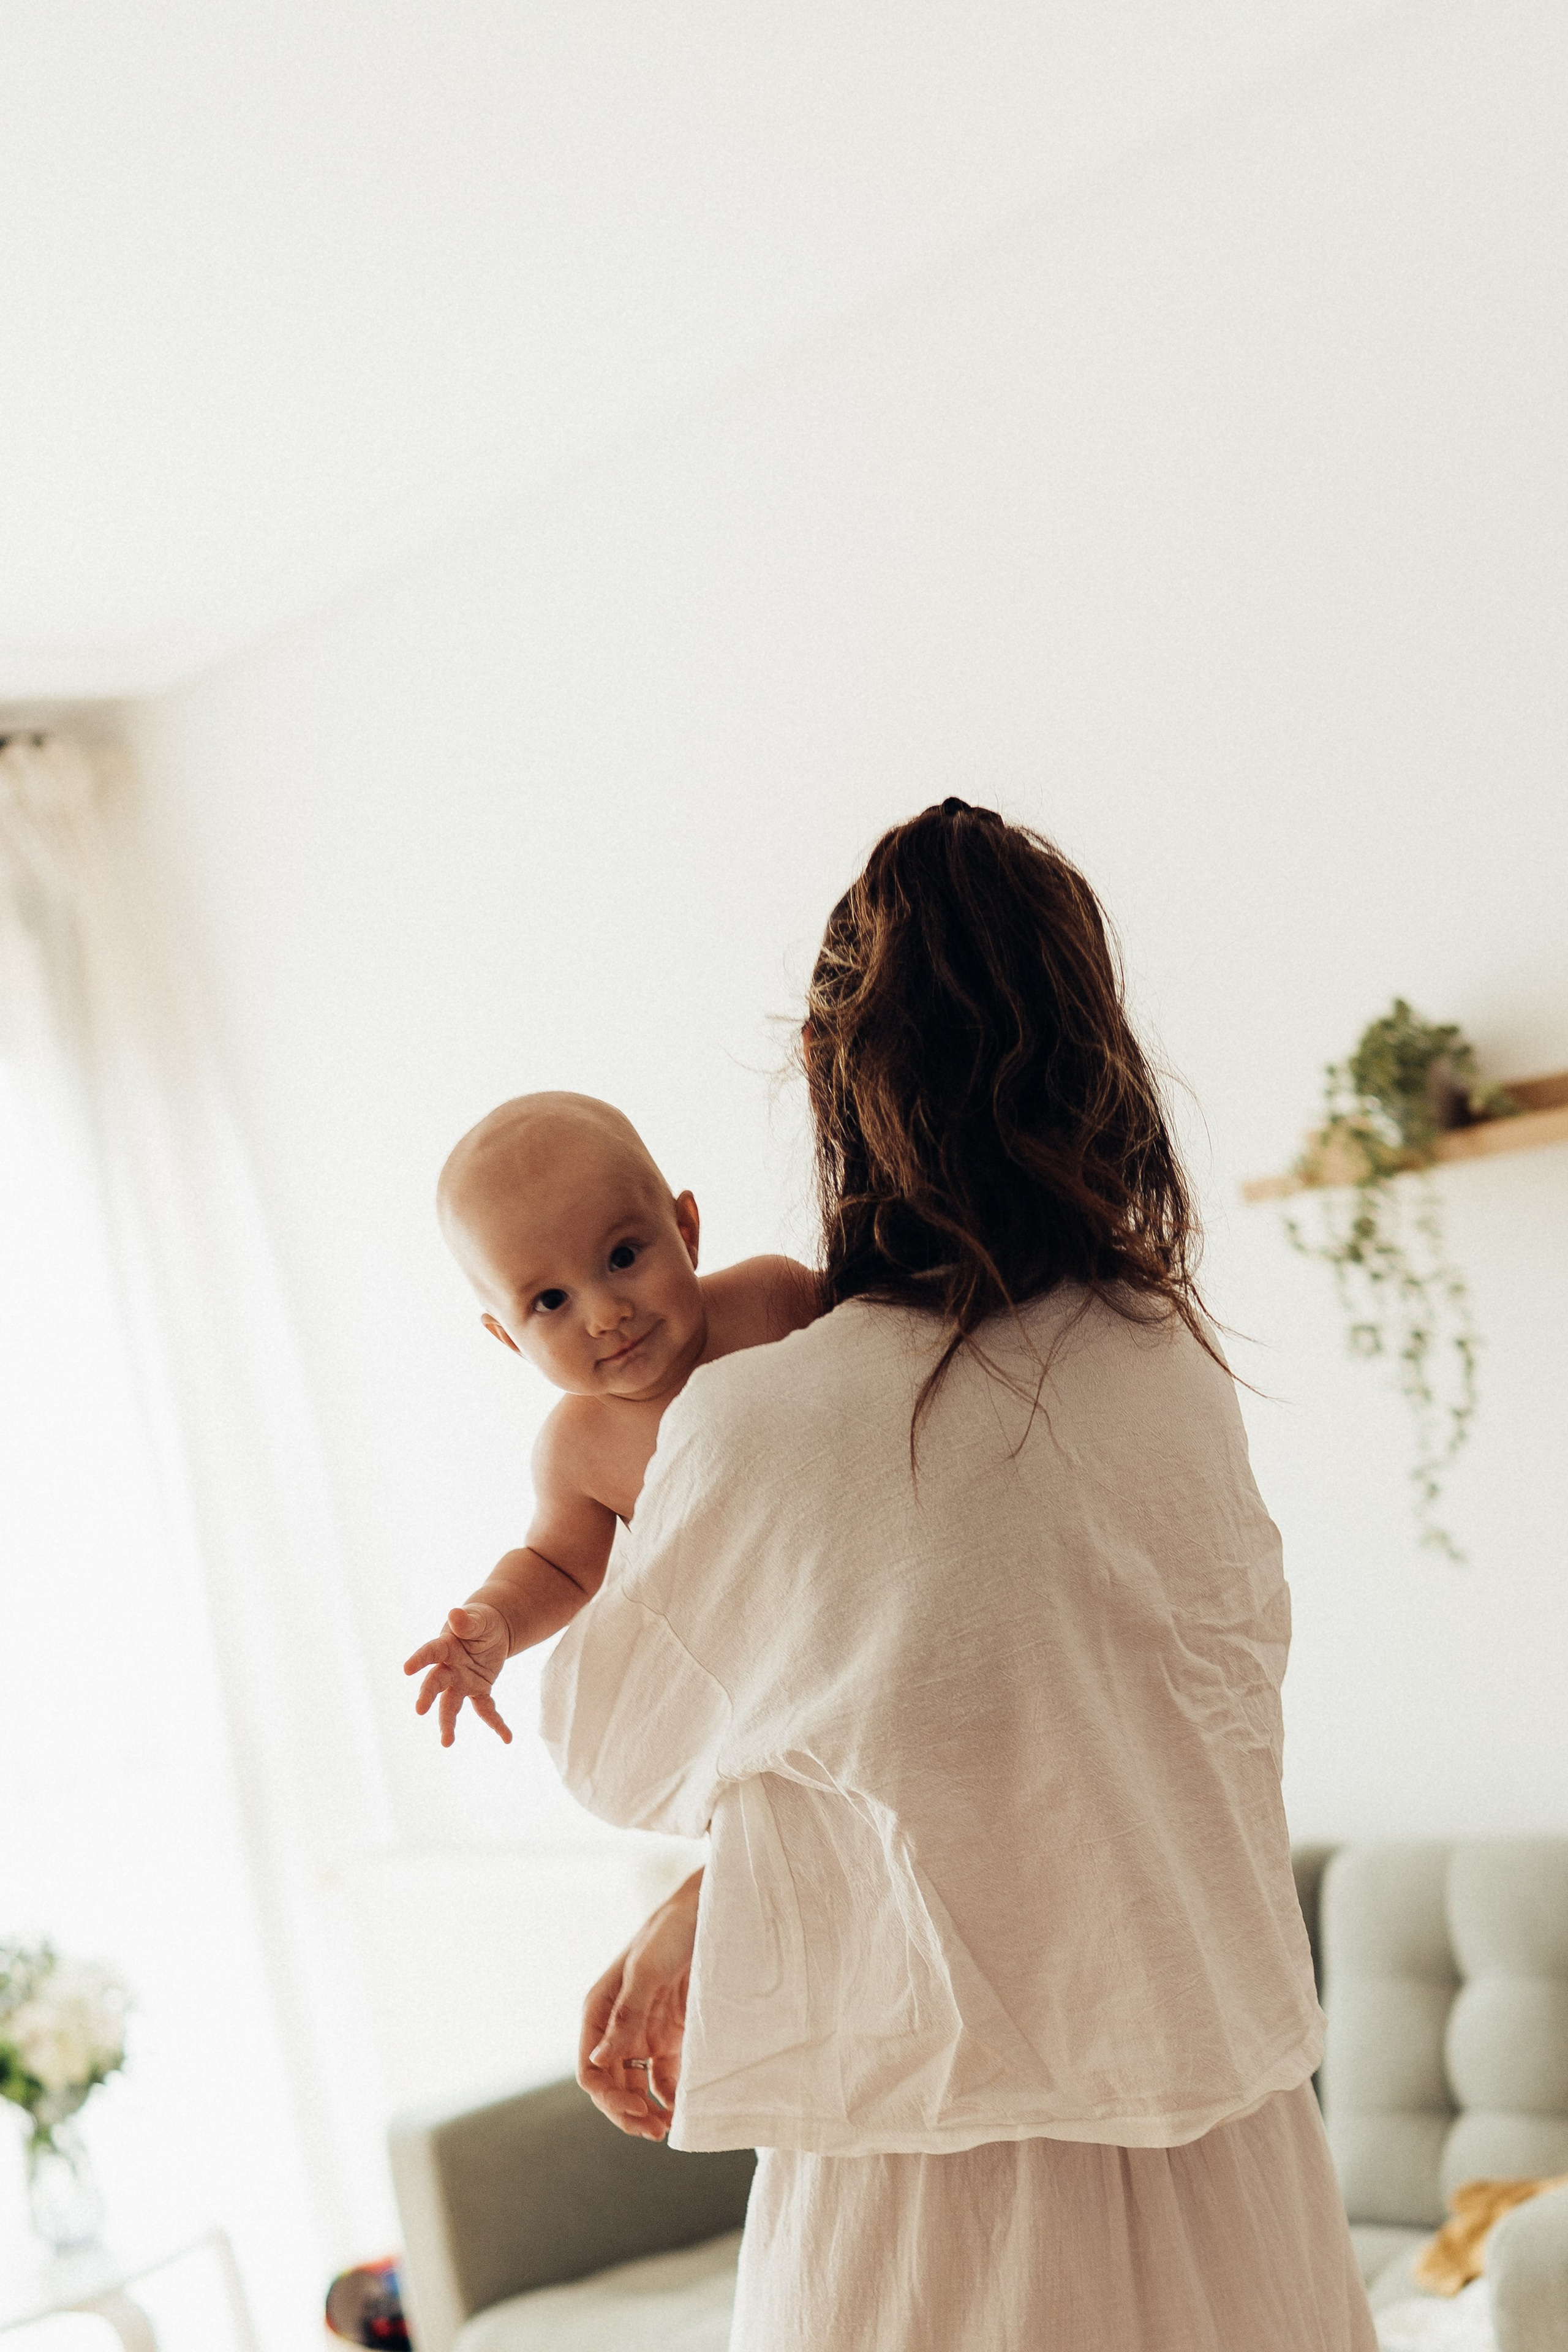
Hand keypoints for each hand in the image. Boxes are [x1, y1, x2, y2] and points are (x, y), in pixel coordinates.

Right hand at [403, 1603, 512, 1745]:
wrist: (491, 1630)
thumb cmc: (480, 1622)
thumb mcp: (478, 1619)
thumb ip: (467, 1621)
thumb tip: (455, 1612)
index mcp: (446, 1646)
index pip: (431, 1652)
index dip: (419, 1659)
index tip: (407, 1669)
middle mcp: (449, 1668)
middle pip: (436, 1683)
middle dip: (427, 1696)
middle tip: (419, 1710)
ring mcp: (462, 1682)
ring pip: (451, 1705)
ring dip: (448, 1723)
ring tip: (446, 1743)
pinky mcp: (478, 1691)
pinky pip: (486, 1709)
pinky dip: (496, 1723)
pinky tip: (507, 1738)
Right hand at [578, 1869, 702, 2140]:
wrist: (711, 1910)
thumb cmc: (672, 1930)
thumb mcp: (648, 1969)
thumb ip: (626, 2014)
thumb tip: (599, 2061)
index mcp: (601, 2010)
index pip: (591, 2070)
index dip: (608, 2098)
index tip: (636, 2111)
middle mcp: (618, 2027)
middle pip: (612, 2086)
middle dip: (627, 2112)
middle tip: (654, 2131)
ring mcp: (645, 2034)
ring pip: (636, 2087)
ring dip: (647, 2111)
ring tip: (666, 2129)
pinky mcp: (672, 2037)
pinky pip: (664, 2078)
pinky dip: (669, 2098)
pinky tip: (682, 2110)